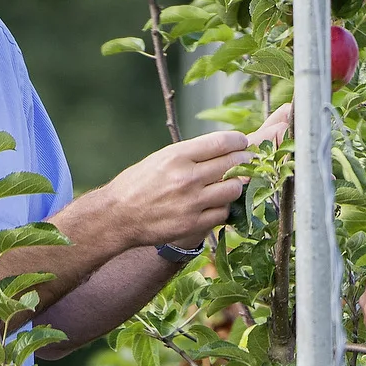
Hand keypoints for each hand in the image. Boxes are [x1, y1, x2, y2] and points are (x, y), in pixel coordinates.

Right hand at [99, 129, 254, 252]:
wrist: (117, 216)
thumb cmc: (139, 184)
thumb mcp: (161, 158)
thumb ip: (192, 154)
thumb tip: (225, 148)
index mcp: (177, 156)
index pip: (221, 142)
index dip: (238, 141)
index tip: (242, 143)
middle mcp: (187, 178)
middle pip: (232, 165)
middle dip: (244, 161)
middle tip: (247, 161)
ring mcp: (192, 203)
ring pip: (233, 190)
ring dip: (236, 186)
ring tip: (230, 184)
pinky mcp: (193, 224)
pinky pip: (223, 212)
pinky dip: (223, 207)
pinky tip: (216, 203)